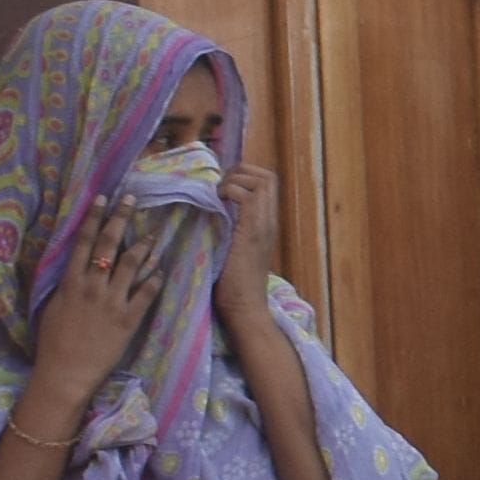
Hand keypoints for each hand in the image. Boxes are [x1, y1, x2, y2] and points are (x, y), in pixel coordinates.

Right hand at [27, 207, 172, 428]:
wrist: (65, 372)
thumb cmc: (53, 342)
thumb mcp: (52, 307)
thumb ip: (64, 285)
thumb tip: (72, 267)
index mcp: (71, 282)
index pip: (84, 242)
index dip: (94, 217)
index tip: (103, 198)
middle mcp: (92, 286)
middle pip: (108, 245)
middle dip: (120, 219)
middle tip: (131, 199)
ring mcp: (112, 302)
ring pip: (131, 266)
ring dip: (142, 246)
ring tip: (151, 232)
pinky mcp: (128, 321)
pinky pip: (145, 295)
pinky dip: (154, 280)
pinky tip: (161, 269)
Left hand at [210, 160, 283, 343]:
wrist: (244, 307)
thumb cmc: (233, 285)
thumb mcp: (233, 249)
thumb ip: (230, 229)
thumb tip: (209, 211)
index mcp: (266, 223)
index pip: (267, 182)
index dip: (244, 176)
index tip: (223, 189)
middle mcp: (270, 220)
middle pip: (267, 176)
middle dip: (241, 172)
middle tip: (221, 188)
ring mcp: (264, 224)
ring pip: (262, 180)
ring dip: (235, 180)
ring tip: (220, 195)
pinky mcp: (252, 231)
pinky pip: (247, 195)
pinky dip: (230, 191)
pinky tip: (217, 203)